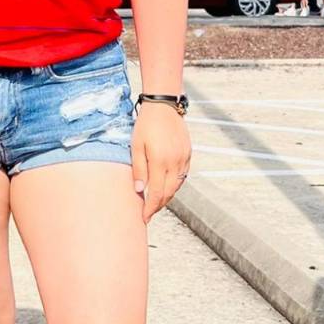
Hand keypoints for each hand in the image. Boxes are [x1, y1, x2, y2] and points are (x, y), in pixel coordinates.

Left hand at [132, 102, 191, 223]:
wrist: (163, 106)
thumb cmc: (145, 125)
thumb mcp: (136, 146)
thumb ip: (138, 169)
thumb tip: (139, 190)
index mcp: (160, 162)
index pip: (156, 193)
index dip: (150, 208)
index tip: (144, 218)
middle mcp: (175, 162)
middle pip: (168, 193)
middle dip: (158, 206)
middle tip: (148, 212)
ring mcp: (183, 158)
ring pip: (177, 186)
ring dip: (167, 196)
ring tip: (155, 201)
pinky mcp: (188, 154)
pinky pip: (183, 175)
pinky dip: (174, 184)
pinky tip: (166, 185)